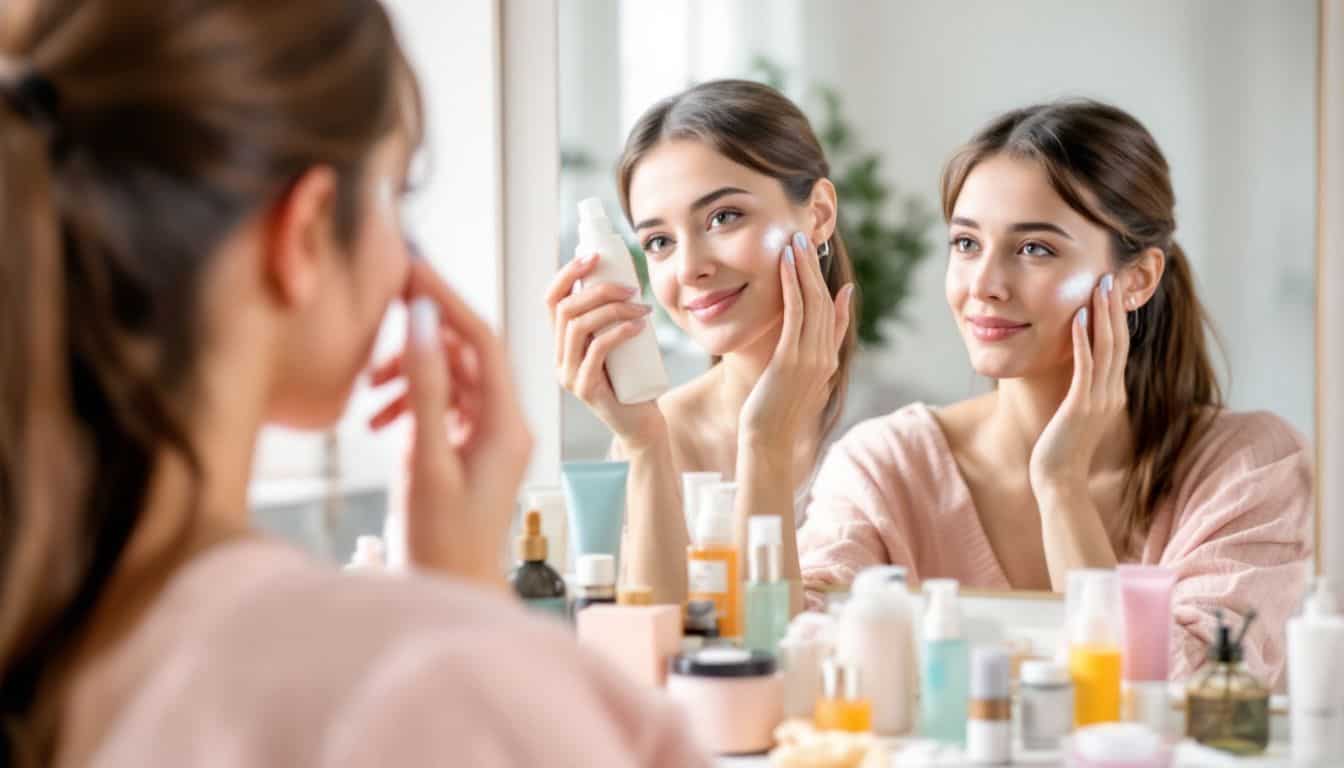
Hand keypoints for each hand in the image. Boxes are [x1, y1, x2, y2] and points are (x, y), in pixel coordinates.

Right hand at [369, 258, 532, 587]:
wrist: (452, 592)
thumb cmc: (441, 541)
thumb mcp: (425, 459)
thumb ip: (424, 388)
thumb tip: (424, 322)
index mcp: (505, 424)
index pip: (482, 339)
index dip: (446, 299)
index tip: (410, 269)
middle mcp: (505, 424)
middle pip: (467, 353)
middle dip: (424, 330)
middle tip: (384, 301)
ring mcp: (488, 436)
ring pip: (450, 378)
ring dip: (409, 371)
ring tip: (370, 389)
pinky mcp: (468, 449)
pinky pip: (442, 405)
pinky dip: (410, 401)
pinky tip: (377, 418)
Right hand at [545, 253, 666, 449]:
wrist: (642, 425)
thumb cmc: (634, 381)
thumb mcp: (621, 344)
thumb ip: (614, 319)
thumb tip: (627, 279)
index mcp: (563, 343)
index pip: (551, 300)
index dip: (567, 273)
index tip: (595, 256)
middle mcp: (559, 358)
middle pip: (566, 309)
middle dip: (599, 290)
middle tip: (632, 288)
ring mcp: (569, 375)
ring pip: (579, 327)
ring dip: (612, 309)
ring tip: (641, 307)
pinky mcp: (585, 389)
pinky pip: (597, 351)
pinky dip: (617, 332)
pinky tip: (638, 326)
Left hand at [740, 232, 852, 444]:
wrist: (768, 443)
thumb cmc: (775, 415)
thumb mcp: (796, 382)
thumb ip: (807, 357)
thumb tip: (811, 339)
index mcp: (827, 361)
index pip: (833, 313)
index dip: (827, 281)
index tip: (817, 257)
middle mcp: (825, 357)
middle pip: (825, 301)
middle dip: (814, 267)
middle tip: (803, 236)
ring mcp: (811, 358)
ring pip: (813, 302)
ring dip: (804, 269)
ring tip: (794, 241)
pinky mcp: (790, 359)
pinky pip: (794, 313)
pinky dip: (792, 285)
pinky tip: (785, 265)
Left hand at [1030, 273, 1128, 495]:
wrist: (1059, 482)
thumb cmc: (1059, 449)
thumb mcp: (1074, 414)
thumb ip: (1080, 392)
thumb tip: (1076, 372)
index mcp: (1111, 393)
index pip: (1118, 347)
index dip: (1117, 317)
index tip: (1112, 290)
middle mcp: (1111, 393)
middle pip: (1118, 341)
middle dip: (1115, 307)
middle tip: (1112, 274)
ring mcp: (1099, 400)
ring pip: (1106, 349)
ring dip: (1102, 314)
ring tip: (1099, 285)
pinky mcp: (1081, 407)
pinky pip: (1085, 367)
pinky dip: (1082, 339)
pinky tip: (1077, 316)